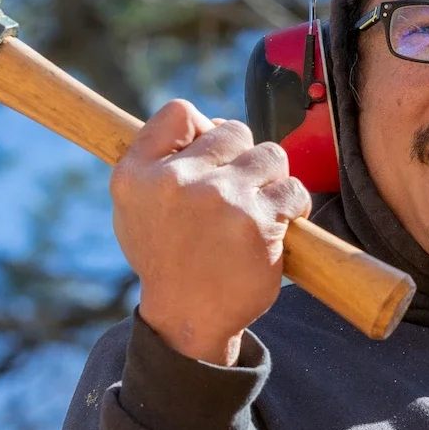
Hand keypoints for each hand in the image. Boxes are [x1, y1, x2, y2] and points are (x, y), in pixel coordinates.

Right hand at [111, 100, 308, 365]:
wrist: (188, 317)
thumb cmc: (166, 258)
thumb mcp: (134, 207)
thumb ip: (158, 161)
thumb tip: (207, 122)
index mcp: (137, 173)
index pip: (179, 112)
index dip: (204, 127)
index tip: (212, 156)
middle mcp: (176, 180)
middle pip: (234, 131)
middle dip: (244, 158)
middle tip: (239, 191)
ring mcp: (220, 198)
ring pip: (271, 155)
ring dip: (272, 178)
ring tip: (259, 207)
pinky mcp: (258, 221)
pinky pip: (294, 189)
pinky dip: (294, 205)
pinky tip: (280, 224)